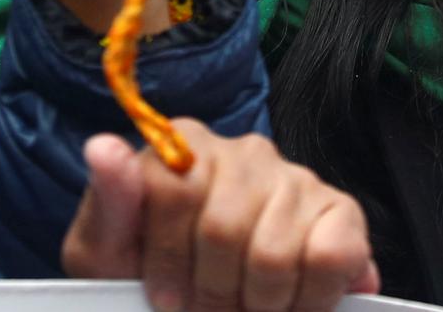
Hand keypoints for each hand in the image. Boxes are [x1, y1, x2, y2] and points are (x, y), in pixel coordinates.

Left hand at [64, 124, 377, 311]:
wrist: (188, 302)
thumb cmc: (147, 275)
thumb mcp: (107, 251)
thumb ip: (109, 201)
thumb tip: (102, 147)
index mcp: (185, 148)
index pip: (176, 190)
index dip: (168, 261)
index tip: (165, 298)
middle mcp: (245, 151)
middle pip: (224, 229)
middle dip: (210, 292)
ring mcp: (296, 178)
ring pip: (273, 253)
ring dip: (255, 305)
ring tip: (243, 310)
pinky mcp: (340, 212)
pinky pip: (331, 256)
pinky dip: (310, 299)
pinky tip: (290, 306)